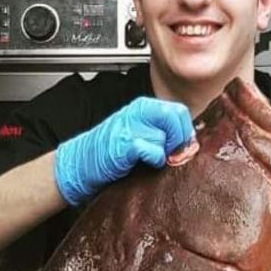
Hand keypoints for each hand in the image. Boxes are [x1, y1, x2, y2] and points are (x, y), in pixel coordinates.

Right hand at [52, 97, 197, 206]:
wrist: (81, 162)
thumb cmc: (111, 152)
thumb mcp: (138, 132)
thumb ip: (161, 130)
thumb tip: (190, 140)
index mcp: (143, 107)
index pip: (179, 110)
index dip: (185, 130)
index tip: (182, 145)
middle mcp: (138, 112)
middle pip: (176, 117)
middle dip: (180, 138)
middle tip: (173, 153)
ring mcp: (131, 126)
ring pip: (167, 137)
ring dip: (164, 152)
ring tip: (151, 159)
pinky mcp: (125, 143)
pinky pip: (155, 150)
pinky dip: (155, 160)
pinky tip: (145, 163)